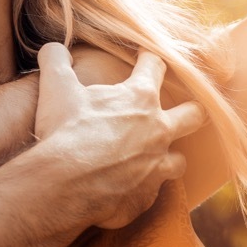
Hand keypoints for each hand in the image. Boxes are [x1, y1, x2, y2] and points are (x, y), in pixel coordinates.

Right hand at [34, 43, 205, 228]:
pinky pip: (150, 194)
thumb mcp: (55, 87)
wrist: (64, 185)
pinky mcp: (145, 198)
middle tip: (184, 109)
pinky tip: (126, 189)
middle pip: (193, 115)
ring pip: (179, 161)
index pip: (155, 67)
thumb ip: (56, 60)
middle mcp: (158, 131)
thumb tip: (53, 48)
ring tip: (155, 158)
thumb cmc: (65, 131)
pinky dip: (140, 190)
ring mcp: (156, 168)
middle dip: (191, 110)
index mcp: (139, 99)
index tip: (145, 57)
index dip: (149, 58)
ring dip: (169, 158)